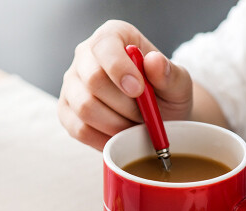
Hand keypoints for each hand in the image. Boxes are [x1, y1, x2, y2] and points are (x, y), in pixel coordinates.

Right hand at [58, 20, 192, 149]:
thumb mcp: (178, 84)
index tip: (139, 91)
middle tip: (144, 116)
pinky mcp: (67, 112)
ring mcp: (72, 85)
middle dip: (125, 106)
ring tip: (135, 126)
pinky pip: (79, 130)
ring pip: (85, 108)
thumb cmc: (166, 95)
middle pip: (93, 80)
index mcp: (113, 37)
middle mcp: (86, 57)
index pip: (105, 46)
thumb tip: (154, 62)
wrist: (158, 117)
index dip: (120, 70)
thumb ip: (170, 74)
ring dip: (117, 125)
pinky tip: (121, 139)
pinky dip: (104, 139)